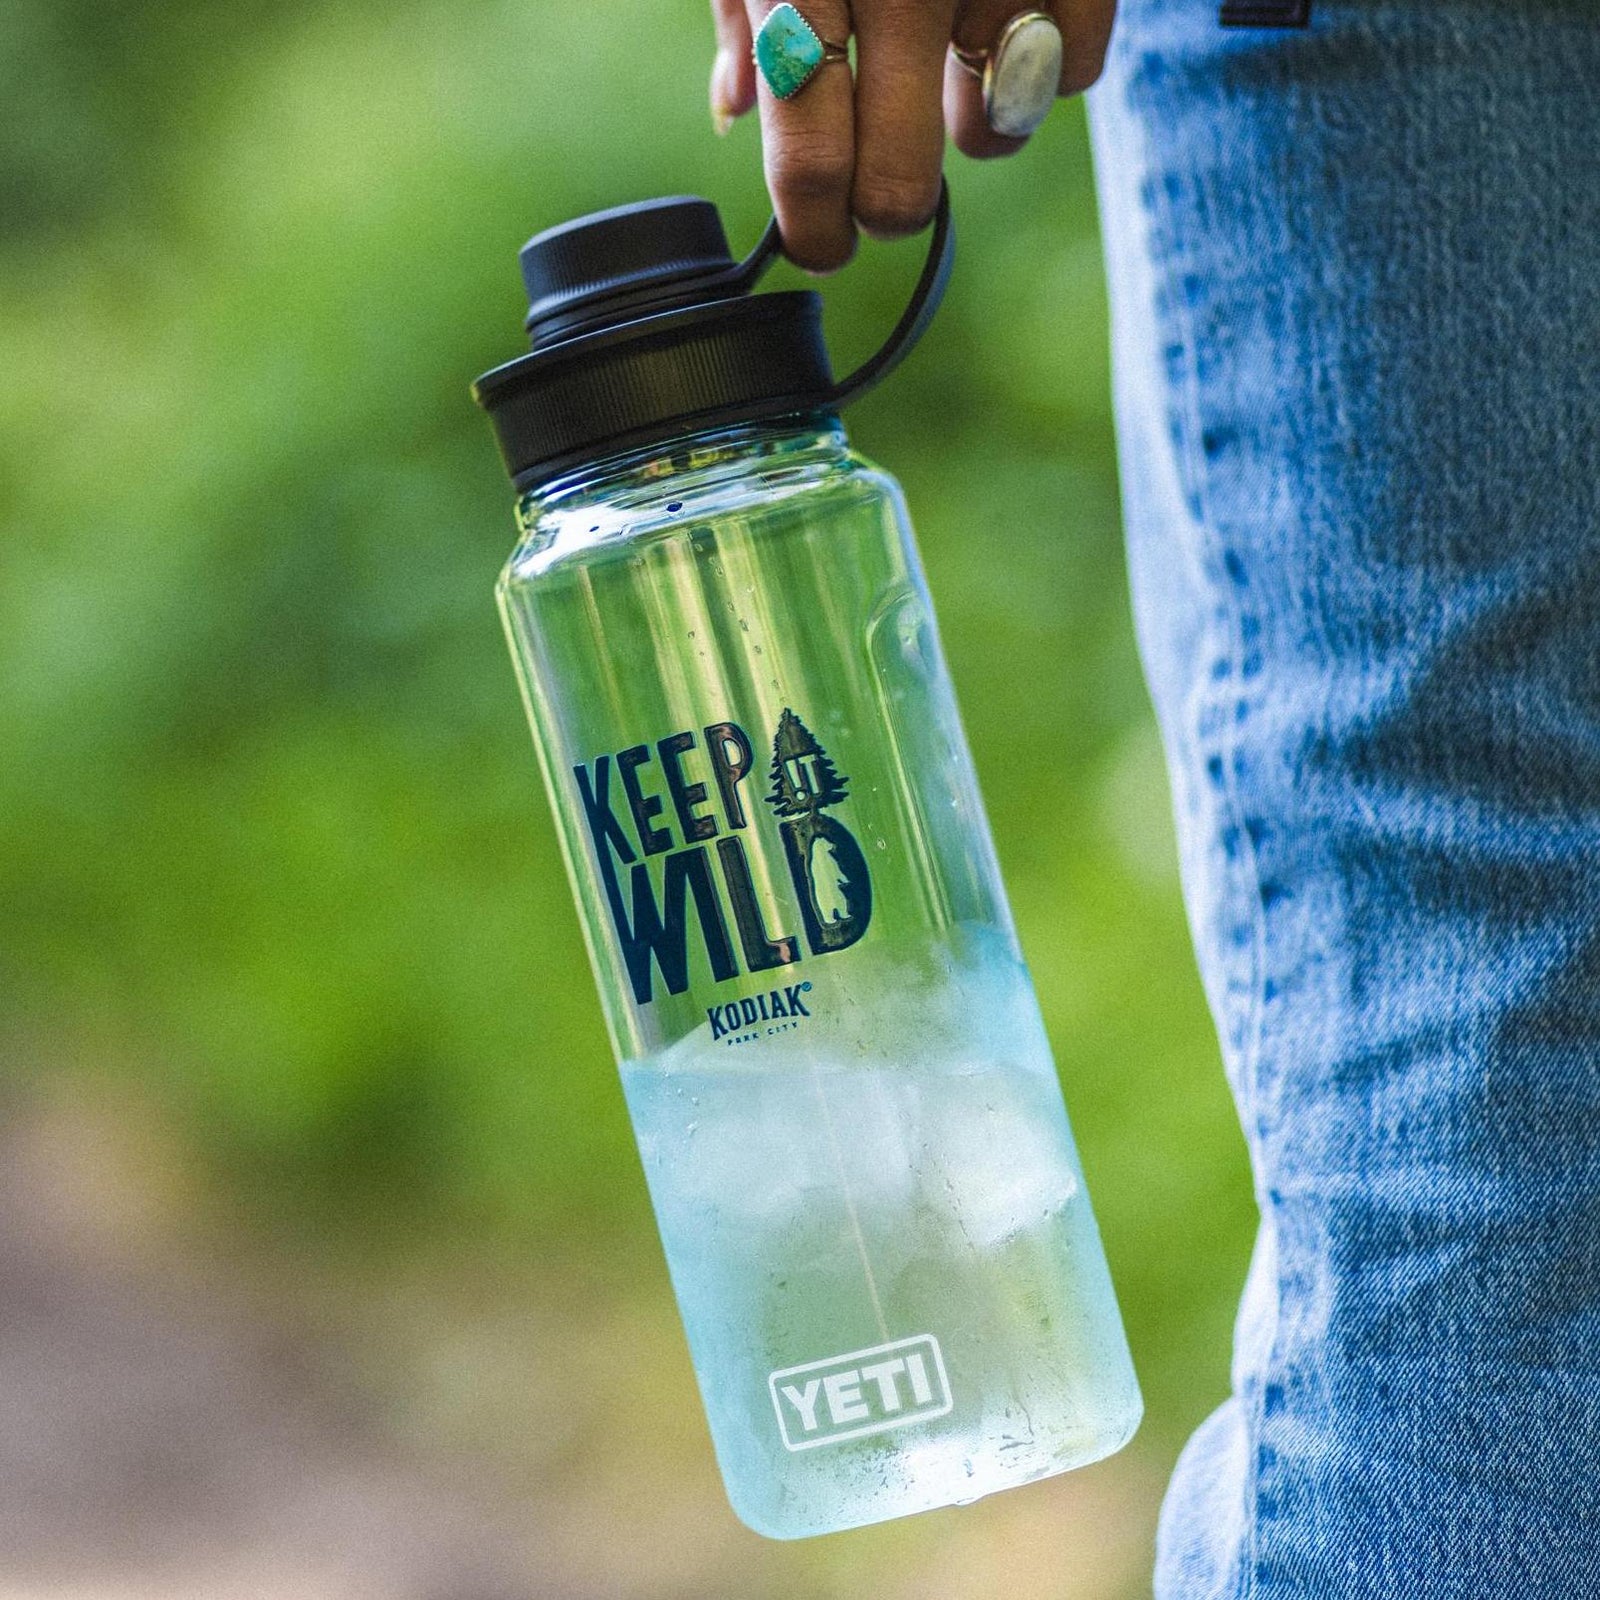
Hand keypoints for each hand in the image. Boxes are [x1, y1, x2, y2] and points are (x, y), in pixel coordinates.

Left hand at [708, 0, 1116, 271]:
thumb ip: (749, 3)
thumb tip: (740, 111)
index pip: (811, 161)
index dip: (817, 232)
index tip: (823, 247)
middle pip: (900, 181)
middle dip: (888, 211)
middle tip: (884, 195)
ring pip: (998, 131)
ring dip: (977, 132)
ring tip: (959, 79)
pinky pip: (1078, 70)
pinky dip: (1048, 71)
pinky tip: (1017, 33)